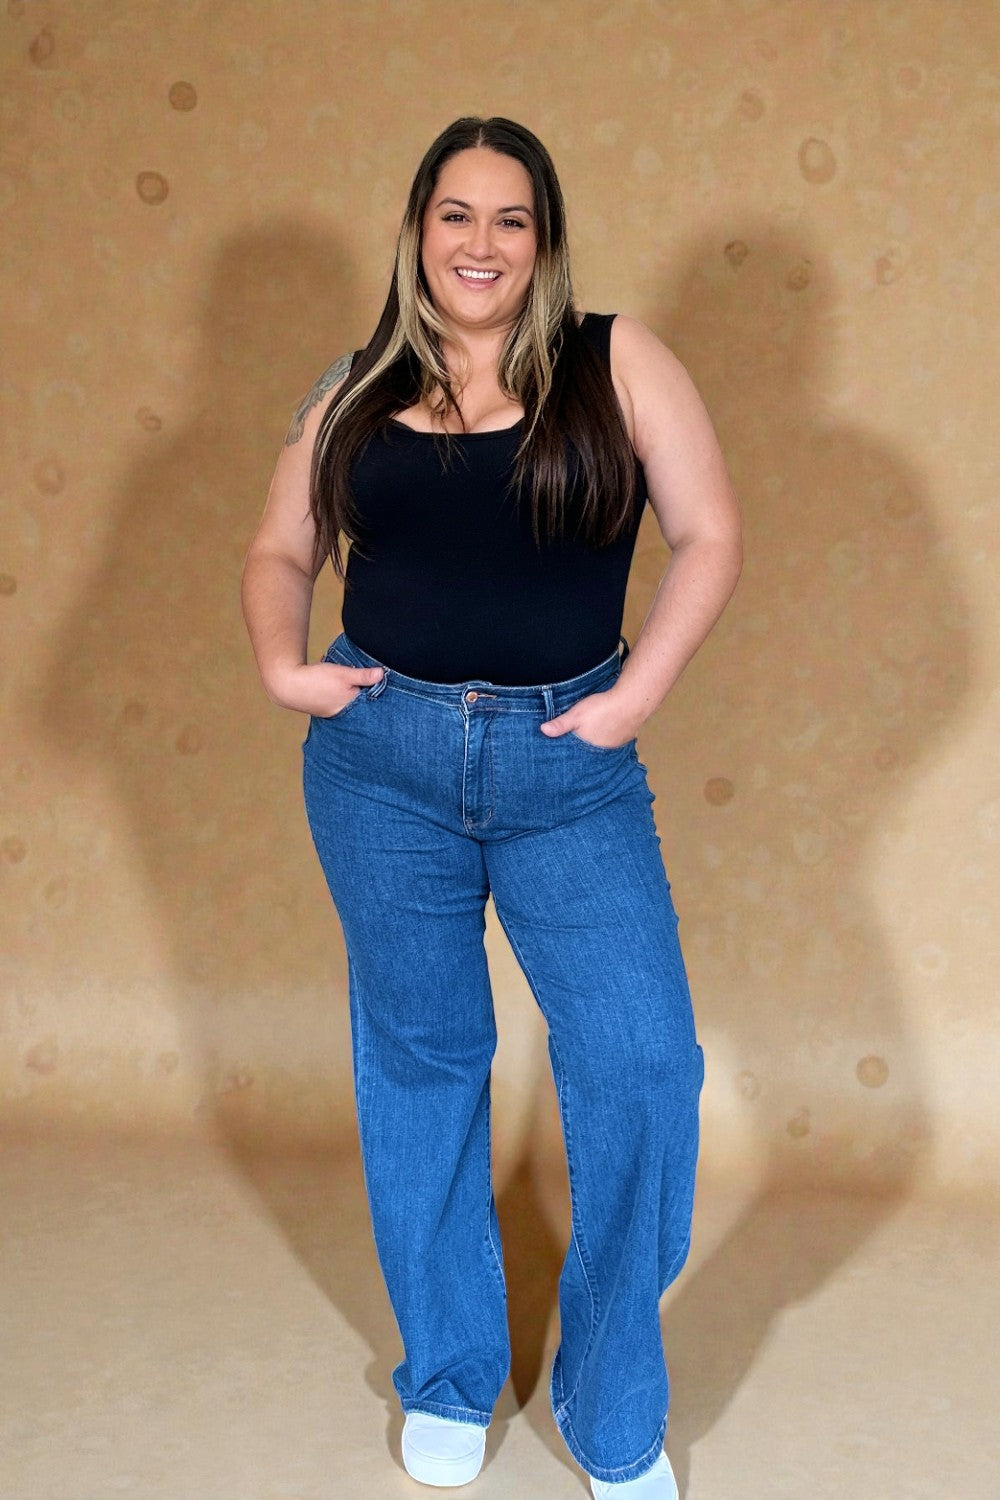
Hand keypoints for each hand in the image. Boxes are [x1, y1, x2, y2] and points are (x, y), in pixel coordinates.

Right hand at [265, 659, 383, 716]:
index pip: (371, 699)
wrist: (287, 684)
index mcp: (351, 705)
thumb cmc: (316, 680)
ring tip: (342, 679)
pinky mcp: (323, 709)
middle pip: (359, 700)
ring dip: (348, 689)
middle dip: (360, 688)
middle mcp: (343, 712)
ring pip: (347, 699)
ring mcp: (332, 712)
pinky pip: (336, 700)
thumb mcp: (343, 674)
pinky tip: (332, 682)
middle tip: (359, 676)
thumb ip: (363, 675)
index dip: (374, 688)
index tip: (378, 678)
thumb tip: (382, 674)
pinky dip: (337, 692)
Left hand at [538, 685, 641, 748]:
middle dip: (586, 745)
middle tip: (582, 737)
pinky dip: (611, 734)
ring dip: (599, 739)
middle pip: (591, 749)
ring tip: (594, 732)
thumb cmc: (602, 708)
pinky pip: (615, 738)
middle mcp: (604, 750)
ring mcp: (617, 744)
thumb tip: (543, 730)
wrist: (631, 701)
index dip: (572, 750)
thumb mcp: (576, 715)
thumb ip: (560, 724)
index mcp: (589, 747)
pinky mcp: (627, 736)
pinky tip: (608, 726)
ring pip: (604, 743)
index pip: (578, 754)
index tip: (566, 749)